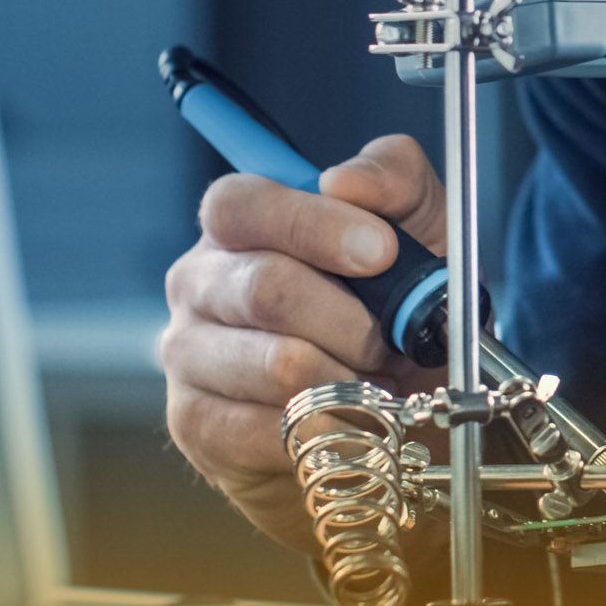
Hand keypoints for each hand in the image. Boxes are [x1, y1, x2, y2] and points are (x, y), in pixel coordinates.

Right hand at [158, 135, 443, 555]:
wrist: (396, 404)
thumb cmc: (393, 306)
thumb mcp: (418, 228)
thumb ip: (394, 178)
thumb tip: (345, 181)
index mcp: (238, 222)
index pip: (242, 206)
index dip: (312, 226)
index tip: (381, 251)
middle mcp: (198, 282)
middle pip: (262, 287)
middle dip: (351, 320)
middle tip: (387, 342)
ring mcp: (188, 354)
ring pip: (275, 364)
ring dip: (349, 379)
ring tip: (373, 382)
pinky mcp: (195, 424)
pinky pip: (269, 427)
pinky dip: (330, 426)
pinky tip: (347, 418)